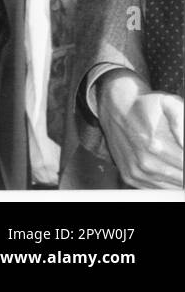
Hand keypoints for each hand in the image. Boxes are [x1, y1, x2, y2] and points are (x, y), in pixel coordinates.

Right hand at [96, 69, 183, 188]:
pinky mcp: (131, 177)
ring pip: (173, 186)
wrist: (114, 108)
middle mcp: (145, 162)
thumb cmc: (145, 105)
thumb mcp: (168, 103)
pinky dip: (169, 182)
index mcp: (155, 144)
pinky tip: (169, 168)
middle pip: (182, 178)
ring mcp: (137, 172)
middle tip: (180, 156)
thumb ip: (181, 121)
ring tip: (176, 161)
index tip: (182, 149)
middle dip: (184, 168)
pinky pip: (159, 189)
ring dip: (179, 177)